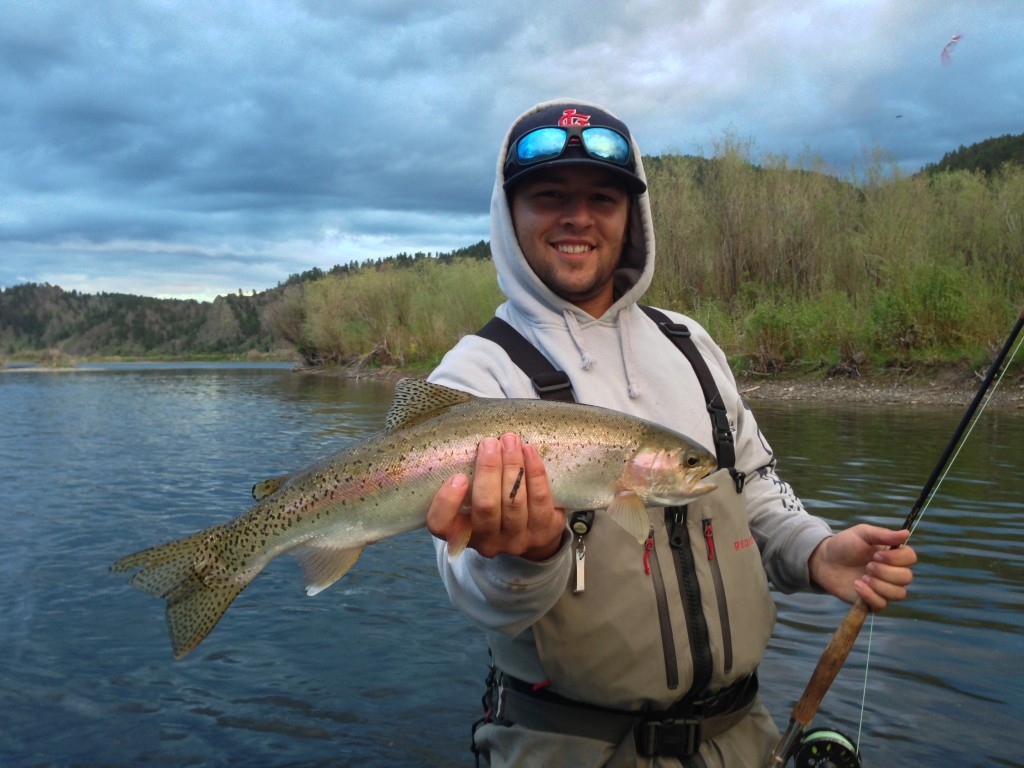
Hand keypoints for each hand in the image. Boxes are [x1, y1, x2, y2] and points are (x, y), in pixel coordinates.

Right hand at [426, 433, 566, 560]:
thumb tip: (470, 440)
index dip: (447, 502)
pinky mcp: (543, 532)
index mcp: (459, 532)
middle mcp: (486, 543)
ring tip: (510, 440)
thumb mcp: (473, 499)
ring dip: (512, 466)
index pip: (440, 525)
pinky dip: (534, 472)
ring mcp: (516, 540)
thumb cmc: (495, 505)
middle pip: (485, 507)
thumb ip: (466, 479)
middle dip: (488, 470)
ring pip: (514, 502)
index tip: (458, 476)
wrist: (532, 531)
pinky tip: (529, 451)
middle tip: (490, 442)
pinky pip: (540, 499)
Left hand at [808, 524, 916, 610]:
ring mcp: (884, 588)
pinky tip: (856, 585)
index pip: (911, 558)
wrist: (824, 561)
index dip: (897, 558)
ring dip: (879, 585)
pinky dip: (869, 595)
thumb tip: (907, 533)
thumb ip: (883, 534)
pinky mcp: (873, 601)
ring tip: (862, 576)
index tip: (876, 555)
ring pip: (899, 594)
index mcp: (893, 554)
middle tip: (867, 566)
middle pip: (907, 577)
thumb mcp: (862, 534)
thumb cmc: (844, 544)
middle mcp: (893, 572)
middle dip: (886, 572)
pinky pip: (882, 605)